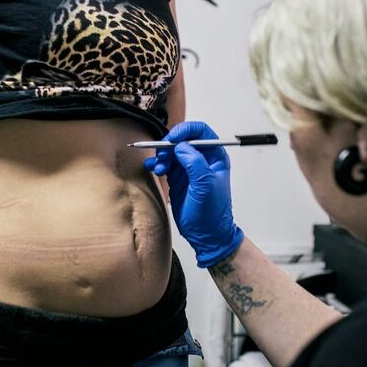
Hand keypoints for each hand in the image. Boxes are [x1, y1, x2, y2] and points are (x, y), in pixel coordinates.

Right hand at [145, 121, 243, 267]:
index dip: (185, 131)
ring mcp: (189, 168)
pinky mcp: (178, 178)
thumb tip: (182, 146)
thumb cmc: (212, 213)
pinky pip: (165, 164)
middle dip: (169, 146)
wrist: (206, 235)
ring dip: (162, 157)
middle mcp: (202, 159)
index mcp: (215, 157)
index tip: (171, 139)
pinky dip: (156, 164)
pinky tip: (152, 169)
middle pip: (182, 140)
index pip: (200, 132)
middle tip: (162, 157)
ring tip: (159, 168)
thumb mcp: (206, 186)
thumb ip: (195, 163)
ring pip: (171, 152)